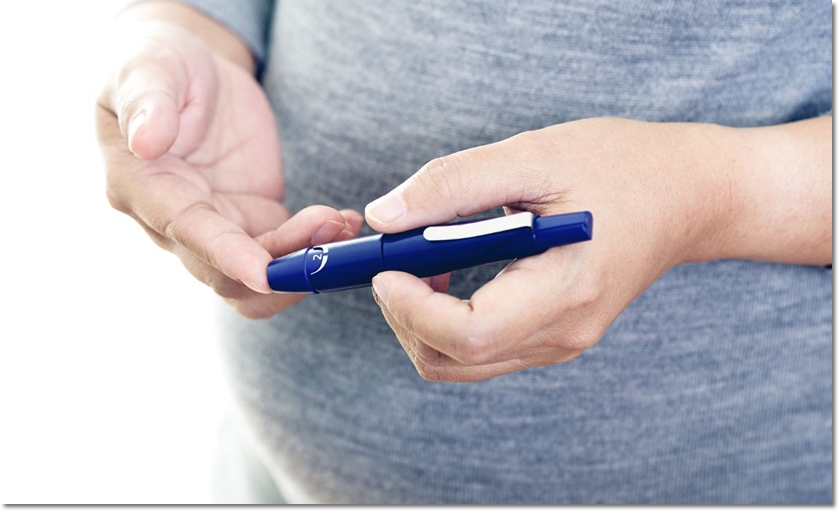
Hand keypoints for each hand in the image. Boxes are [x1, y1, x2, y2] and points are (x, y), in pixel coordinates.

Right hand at [96, 19, 361, 318]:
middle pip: (226, 270)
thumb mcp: (148, 67)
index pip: (187, 232)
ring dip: (304, 263)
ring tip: (344, 225)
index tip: (265, 273)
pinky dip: (317, 246)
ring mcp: (216, 227)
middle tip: (332, 229)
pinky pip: (284, 253)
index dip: (227, 256)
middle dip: (281, 263)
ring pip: (259, 274)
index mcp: (141, 187)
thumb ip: (147, 101)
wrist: (193, 71)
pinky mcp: (252, 222)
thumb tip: (145, 141)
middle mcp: (173, 222)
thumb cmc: (160, 64)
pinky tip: (346, 222)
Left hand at [364, 117, 766, 381]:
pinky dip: (446, 320)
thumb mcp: (536, 156)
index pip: (469, 335)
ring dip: (421, 320)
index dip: (410, 307)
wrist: (688, 196)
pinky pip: (483, 349)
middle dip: (404, 315)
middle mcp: (563, 333)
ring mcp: (561, 343)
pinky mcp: (555, 336)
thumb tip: (383, 217)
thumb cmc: (621, 166)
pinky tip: (449, 274)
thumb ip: (455, 184)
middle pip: (454, 360)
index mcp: (565, 291)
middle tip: (392, 259)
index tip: (384, 263)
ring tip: (420, 261)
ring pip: (462, 363)